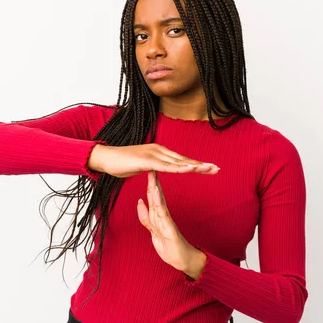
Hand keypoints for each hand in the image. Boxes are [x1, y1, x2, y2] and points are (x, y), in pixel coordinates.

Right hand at [87, 144, 219, 178]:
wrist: (104, 158)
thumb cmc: (120, 163)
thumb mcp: (141, 167)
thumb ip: (151, 168)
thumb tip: (157, 171)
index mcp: (159, 153)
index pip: (181, 160)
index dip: (196, 164)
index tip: (210, 168)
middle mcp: (159, 151)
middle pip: (184, 159)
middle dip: (201, 165)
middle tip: (217, 169)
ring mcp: (153, 154)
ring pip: (178, 162)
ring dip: (195, 166)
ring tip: (209, 169)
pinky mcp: (147, 161)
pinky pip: (166, 166)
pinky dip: (179, 168)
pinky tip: (190, 169)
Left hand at [136, 171, 207, 277]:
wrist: (184, 261)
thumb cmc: (170, 247)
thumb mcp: (153, 230)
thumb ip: (146, 216)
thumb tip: (139, 201)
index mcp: (159, 216)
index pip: (153, 196)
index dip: (149, 183)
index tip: (147, 169)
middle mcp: (164, 216)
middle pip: (156, 195)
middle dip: (152, 180)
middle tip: (150, 164)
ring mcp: (167, 222)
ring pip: (159, 202)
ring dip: (155, 188)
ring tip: (153, 175)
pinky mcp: (170, 229)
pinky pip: (163, 215)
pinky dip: (158, 204)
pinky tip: (156, 194)